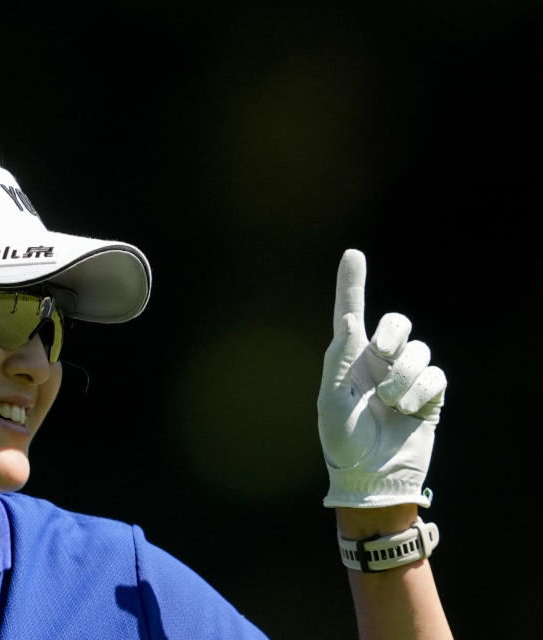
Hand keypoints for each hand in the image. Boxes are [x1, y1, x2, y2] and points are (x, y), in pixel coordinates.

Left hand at [318, 249, 446, 507]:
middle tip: (382, 354)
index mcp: (349, 359)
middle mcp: (379, 363)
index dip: (352, 283)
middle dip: (393, 334)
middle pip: (397, 323)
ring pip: (419, 351)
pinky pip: (435, 375)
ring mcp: (406, 378)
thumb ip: (340, 357)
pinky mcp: (429, 396)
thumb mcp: (332, 399)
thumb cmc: (342, 441)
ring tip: (389, 402)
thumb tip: (351, 316)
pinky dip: (421, 391)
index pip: (350, 313)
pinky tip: (407, 410)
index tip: (352, 254)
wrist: (371, 477)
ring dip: (403, 376)